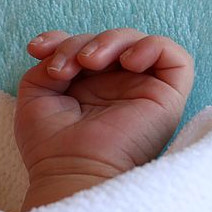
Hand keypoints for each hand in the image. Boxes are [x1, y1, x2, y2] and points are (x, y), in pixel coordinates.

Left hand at [15, 28, 193, 210]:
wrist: (71, 173)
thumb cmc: (50, 145)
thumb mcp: (36, 93)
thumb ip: (49, 62)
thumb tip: (64, 49)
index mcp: (85, 87)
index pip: (82, 46)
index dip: (60, 39)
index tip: (37, 50)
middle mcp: (115, 87)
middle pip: (106, 41)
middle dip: (77, 43)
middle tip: (61, 70)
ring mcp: (141, 91)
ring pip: (137, 42)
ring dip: (108, 41)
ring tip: (88, 63)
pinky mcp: (167, 99)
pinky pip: (176, 58)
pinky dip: (151, 47)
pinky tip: (127, 62)